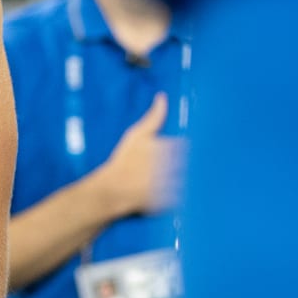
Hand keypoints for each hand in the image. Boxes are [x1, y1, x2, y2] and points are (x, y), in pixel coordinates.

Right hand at [95, 93, 186, 216]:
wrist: (112, 189)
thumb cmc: (124, 160)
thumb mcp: (137, 134)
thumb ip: (154, 116)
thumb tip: (162, 96)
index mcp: (168, 146)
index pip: (183, 147)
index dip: (173, 152)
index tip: (162, 157)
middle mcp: (173, 165)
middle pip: (185, 164)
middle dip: (175, 167)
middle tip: (156, 172)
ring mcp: (173, 184)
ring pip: (184, 180)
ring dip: (176, 181)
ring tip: (157, 183)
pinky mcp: (171, 202)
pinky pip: (180, 198)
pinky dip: (174, 197)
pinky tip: (159, 194)